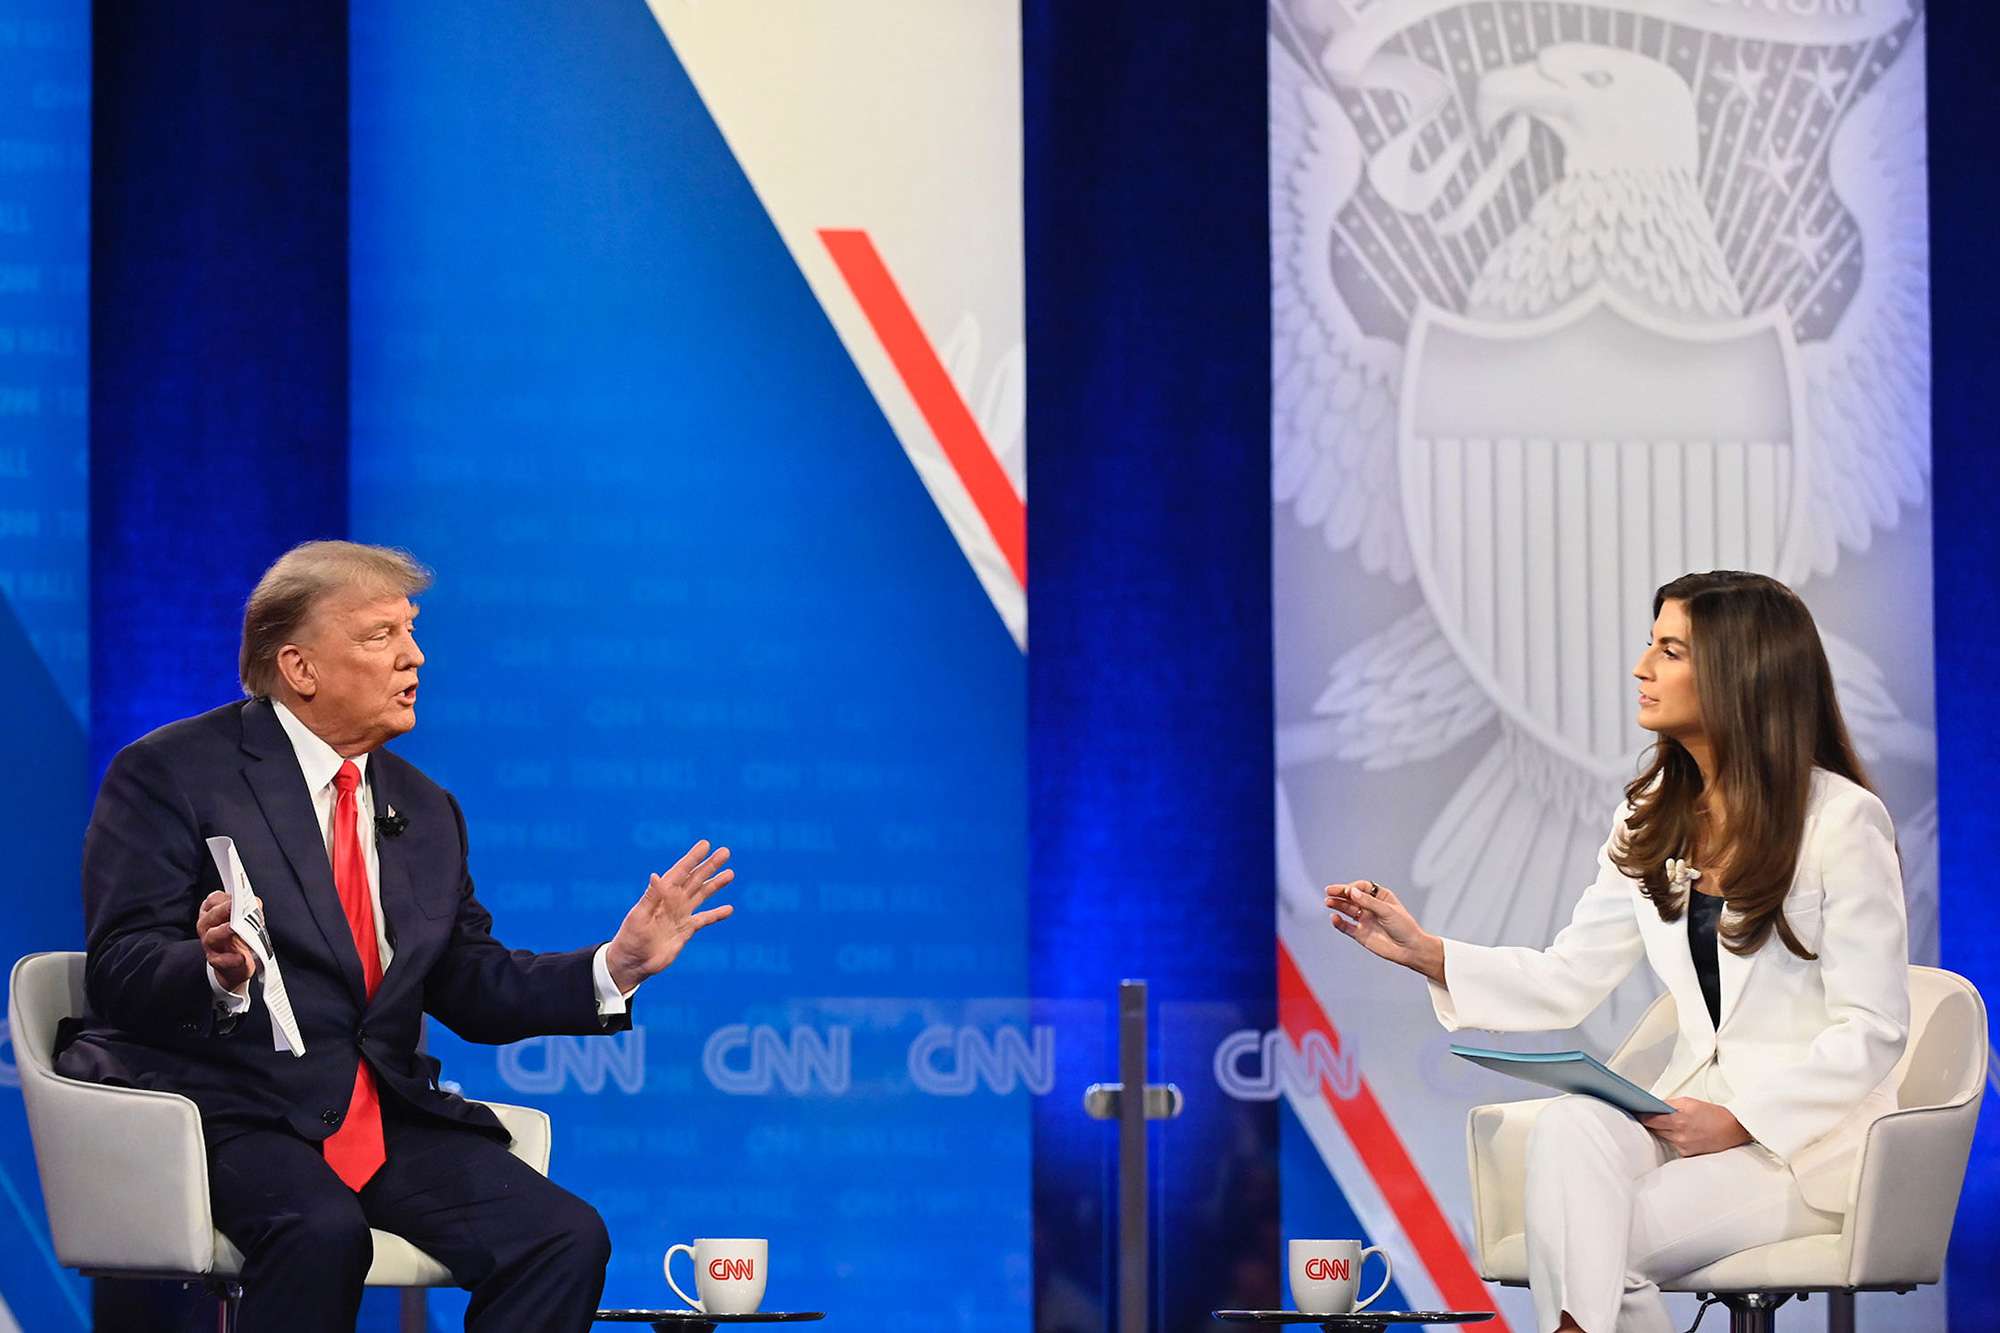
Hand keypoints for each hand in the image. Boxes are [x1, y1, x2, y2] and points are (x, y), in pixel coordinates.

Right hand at [198, 890, 257, 993]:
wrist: (236, 963)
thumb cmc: (240, 935)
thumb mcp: (245, 919)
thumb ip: (250, 908)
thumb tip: (254, 902)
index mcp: (213, 913)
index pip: (213, 901)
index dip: (224, 898)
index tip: (236, 897)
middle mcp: (207, 928)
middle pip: (209, 918)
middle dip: (222, 911)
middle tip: (234, 907)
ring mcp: (210, 945)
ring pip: (211, 937)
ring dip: (222, 931)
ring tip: (233, 928)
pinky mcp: (216, 961)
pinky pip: (219, 960)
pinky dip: (230, 958)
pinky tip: (241, 956)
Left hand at [604, 840, 734, 992]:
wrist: (633, 962)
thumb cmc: (631, 938)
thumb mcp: (639, 916)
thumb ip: (650, 897)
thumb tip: (655, 875)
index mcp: (662, 894)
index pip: (681, 872)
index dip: (693, 858)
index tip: (705, 844)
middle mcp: (673, 901)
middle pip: (695, 879)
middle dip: (710, 866)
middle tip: (725, 852)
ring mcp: (681, 915)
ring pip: (702, 895)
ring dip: (716, 884)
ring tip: (730, 874)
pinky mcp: (686, 930)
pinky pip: (705, 919)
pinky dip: (717, 914)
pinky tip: (729, 909)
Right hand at [1324, 881, 1445, 983]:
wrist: (1410, 950)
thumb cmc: (1404, 928)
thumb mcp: (1388, 911)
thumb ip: (1369, 902)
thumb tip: (1352, 892)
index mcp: (1381, 897)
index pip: (1363, 888)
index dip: (1353, 888)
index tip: (1347, 890)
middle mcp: (1371, 907)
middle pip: (1352, 897)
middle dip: (1340, 894)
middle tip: (1329, 891)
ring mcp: (1365, 920)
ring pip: (1347, 910)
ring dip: (1338, 905)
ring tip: (1328, 902)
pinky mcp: (1361, 934)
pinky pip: (1346, 926)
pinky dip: (1339, 922)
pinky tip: (1334, 918)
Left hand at [1638, 1098, 1751, 1156]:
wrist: (1734, 1130)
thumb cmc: (1714, 1114)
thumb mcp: (1689, 1102)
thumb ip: (1668, 1105)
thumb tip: (1652, 1106)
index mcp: (1679, 1120)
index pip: (1650, 1120)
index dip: (1641, 1116)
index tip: (1634, 1112)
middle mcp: (1679, 1136)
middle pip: (1654, 1130)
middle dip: (1650, 1123)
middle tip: (1644, 1116)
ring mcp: (1683, 1147)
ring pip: (1662, 1138)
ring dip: (1660, 1131)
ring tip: (1663, 1124)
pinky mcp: (1687, 1154)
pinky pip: (1672, 1145)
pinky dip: (1671, 1139)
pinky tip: (1677, 1133)